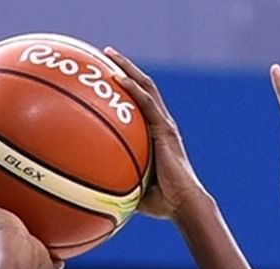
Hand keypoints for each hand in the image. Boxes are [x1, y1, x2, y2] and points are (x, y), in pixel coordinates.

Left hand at [103, 48, 206, 219]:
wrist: (185, 204)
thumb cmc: (163, 203)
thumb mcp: (134, 189)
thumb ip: (118, 180)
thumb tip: (94, 188)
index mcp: (157, 135)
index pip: (142, 103)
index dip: (128, 86)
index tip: (109, 74)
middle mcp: (162, 125)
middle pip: (143, 87)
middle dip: (125, 67)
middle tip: (106, 54)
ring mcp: (165, 125)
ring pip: (145, 87)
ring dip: (127, 68)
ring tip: (108, 54)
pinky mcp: (165, 130)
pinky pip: (147, 103)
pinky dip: (132, 88)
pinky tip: (117, 77)